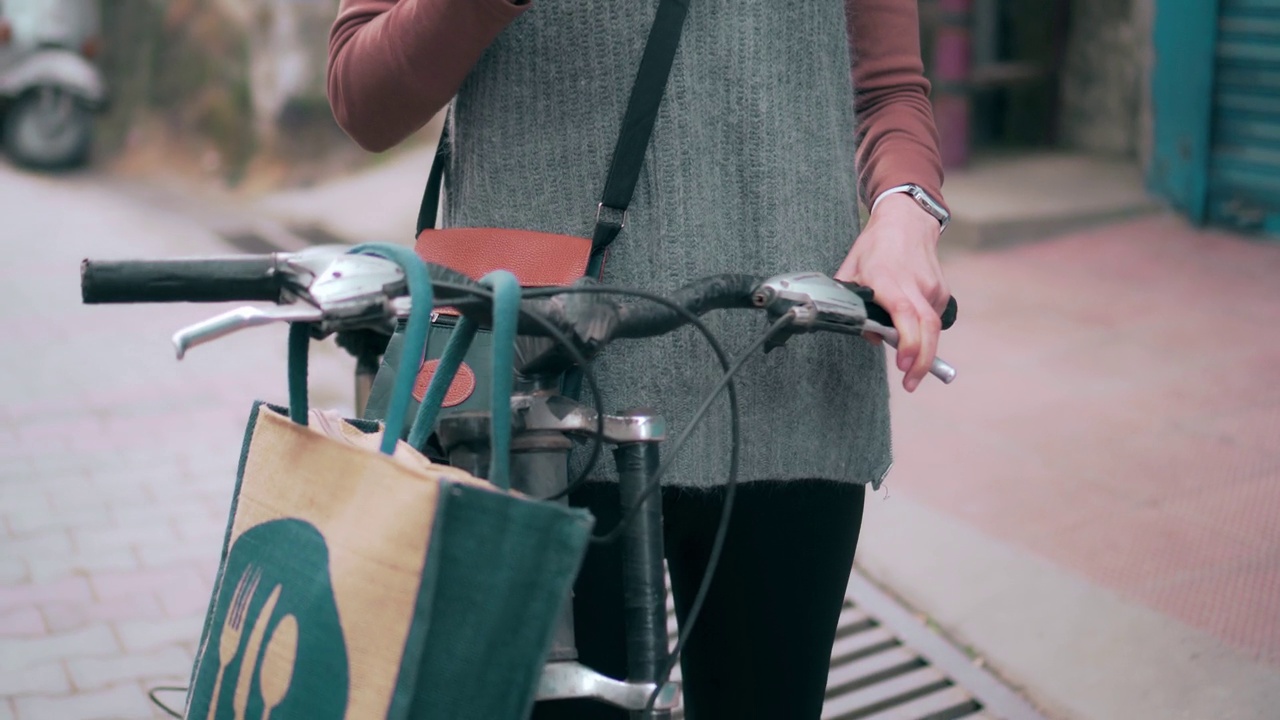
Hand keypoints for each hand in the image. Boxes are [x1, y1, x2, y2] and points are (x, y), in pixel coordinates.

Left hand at [835, 193, 949, 392]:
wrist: (906, 221)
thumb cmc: (875, 246)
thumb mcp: (850, 271)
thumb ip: (852, 303)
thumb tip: (869, 335)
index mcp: (886, 279)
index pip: (904, 313)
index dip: (907, 341)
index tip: (903, 363)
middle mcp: (912, 283)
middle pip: (927, 327)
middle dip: (922, 360)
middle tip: (911, 382)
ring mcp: (931, 286)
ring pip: (931, 327)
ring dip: (921, 349)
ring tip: (908, 362)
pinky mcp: (942, 290)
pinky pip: (932, 317)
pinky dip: (922, 329)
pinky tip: (910, 325)